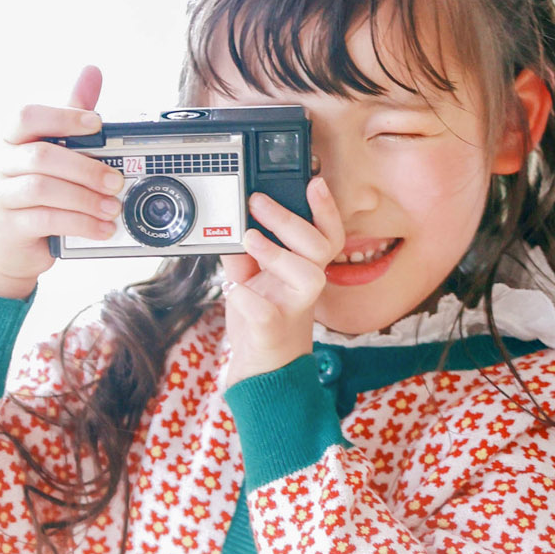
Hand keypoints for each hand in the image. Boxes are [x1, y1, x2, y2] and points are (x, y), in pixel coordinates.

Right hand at [0, 65, 121, 298]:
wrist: (6, 249)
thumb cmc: (30, 196)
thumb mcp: (50, 155)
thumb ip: (68, 117)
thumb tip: (91, 72)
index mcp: (7, 140)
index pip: (26, 116)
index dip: (62, 116)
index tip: (96, 123)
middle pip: (40, 156)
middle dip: (85, 167)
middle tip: (116, 180)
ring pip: (42, 188)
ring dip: (85, 198)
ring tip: (112, 207)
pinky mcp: (5, 226)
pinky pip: (45, 219)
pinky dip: (80, 223)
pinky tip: (102, 228)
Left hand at [220, 176, 344, 386]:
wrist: (262, 371)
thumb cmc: (261, 320)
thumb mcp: (249, 278)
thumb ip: (242, 252)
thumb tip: (227, 221)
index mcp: (303, 269)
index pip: (327, 235)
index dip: (326, 209)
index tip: (313, 182)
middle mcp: (305, 288)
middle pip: (321, 248)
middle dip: (290, 221)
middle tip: (258, 202)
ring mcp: (292, 310)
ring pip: (308, 277)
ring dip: (278, 254)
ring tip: (249, 238)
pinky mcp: (272, 332)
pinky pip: (267, 314)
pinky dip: (248, 298)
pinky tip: (235, 290)